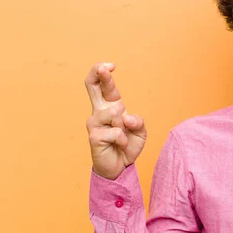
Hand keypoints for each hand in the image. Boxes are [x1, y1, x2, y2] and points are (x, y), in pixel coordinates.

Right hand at [84, 63, 146, 179]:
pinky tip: (118, 146)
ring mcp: (94, 123)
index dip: (103, 73)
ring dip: (125, 126)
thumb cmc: (128, 145)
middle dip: (97, 74)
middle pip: (92, 87)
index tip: (110, 65)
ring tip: (121, 137)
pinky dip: (123, 140)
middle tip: (104, 67)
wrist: (120, 167)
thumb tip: (126, 117)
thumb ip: (138, 121)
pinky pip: (117, 132)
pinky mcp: (93, 136)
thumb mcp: (140, 131)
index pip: (103, 86)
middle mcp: (99, 111)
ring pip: (115, 112)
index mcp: (111, 106)